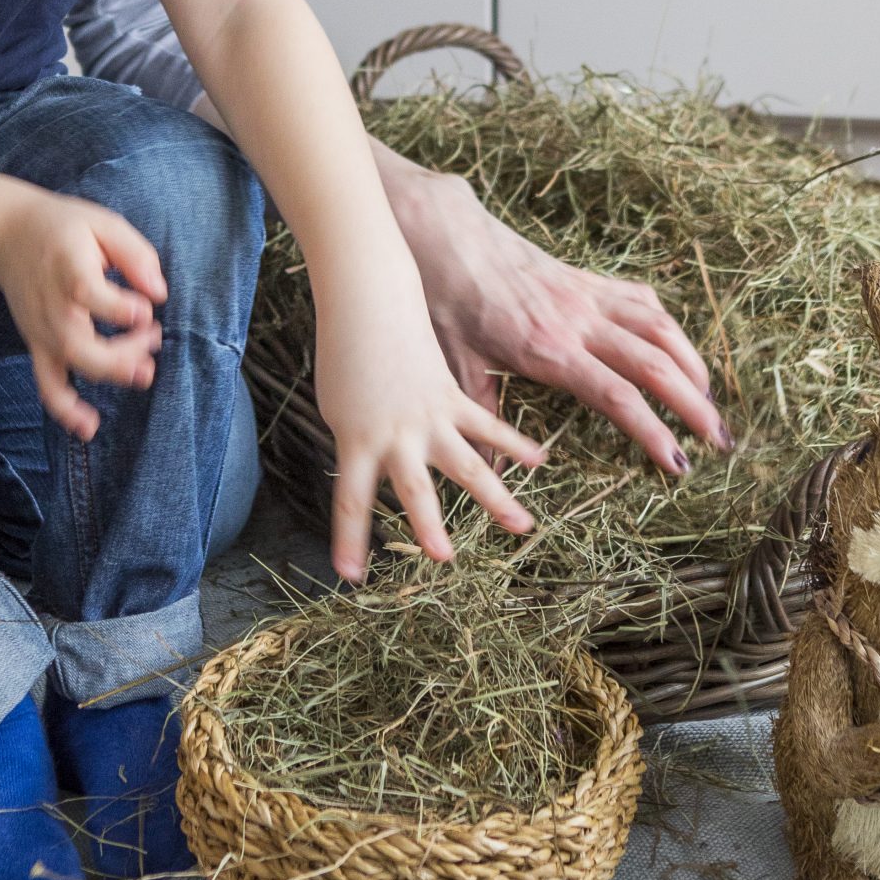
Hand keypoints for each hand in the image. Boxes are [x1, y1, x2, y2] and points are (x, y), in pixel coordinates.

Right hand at [0, 190, 167, 443]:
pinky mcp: (38, 346)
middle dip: (122, 352)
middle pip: (80, 343)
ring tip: (144, 375)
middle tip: (154, 338)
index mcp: (66, 268)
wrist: (8, 237)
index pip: (87, 294)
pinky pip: (47, 385)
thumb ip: (135, 255)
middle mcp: (50, 305)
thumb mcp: (103, 224)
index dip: (120, 309)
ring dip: (108, 375)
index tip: (146, 309)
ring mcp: (41, 330)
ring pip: (68, 366)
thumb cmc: (64, 229)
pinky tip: (88, 428)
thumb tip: (159, 292)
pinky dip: (65, 410)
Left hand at [314, 272, 547, 581]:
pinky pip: (488, 425)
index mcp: (356, 441)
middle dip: (428, 525)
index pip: (350, 501)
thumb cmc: (345, 357)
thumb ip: (362, 445)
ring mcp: (429, 418)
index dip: (350, 541)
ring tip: (523, 528)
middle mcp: (395, 436)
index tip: (349, 576)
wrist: (367, 303)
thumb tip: (378, 472)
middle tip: (442, 557)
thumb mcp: (339, 409)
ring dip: (497, 499)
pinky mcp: (452, 398)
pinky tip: (539, 462)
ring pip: (467, 464)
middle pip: (414, 489)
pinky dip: (514, 443)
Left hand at [373, 150, 730, 477]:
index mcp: (548, 349)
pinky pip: (639, 300)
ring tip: (710, 399)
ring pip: (659, 327)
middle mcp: (578, 321)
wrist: (445, 235)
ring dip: (692, 364)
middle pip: (654, 364)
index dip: (653, 430)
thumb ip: (483, 417)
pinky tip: (676, 348)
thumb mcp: (456, 365)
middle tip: (720, 440)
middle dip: (694, 404)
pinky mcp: (586, 278)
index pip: (617, 396)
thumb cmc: (447, 299)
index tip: (678, 462)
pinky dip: (666, 326)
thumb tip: (493, 471)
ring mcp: (587, 296)